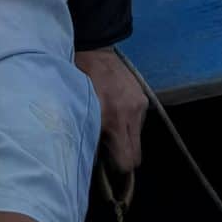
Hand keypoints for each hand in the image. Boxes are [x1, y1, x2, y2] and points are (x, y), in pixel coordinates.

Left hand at [75, 46, 147, 175]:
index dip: (117, 169)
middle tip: (110, 153)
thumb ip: (89, 136)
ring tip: (110, 128)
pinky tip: (116, 111)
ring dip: (126, 139)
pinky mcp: (143, 97)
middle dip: (124, 159)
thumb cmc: (78, 82)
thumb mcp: (78, 111)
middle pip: (136, 156)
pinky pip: (139, 121)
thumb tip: (93, 162)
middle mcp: (130, 114)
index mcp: (111, 119)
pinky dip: (128, 122)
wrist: (94, 52)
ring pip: (138, 139)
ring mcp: (139, 105)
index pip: (126, 161)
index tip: (108, 168)